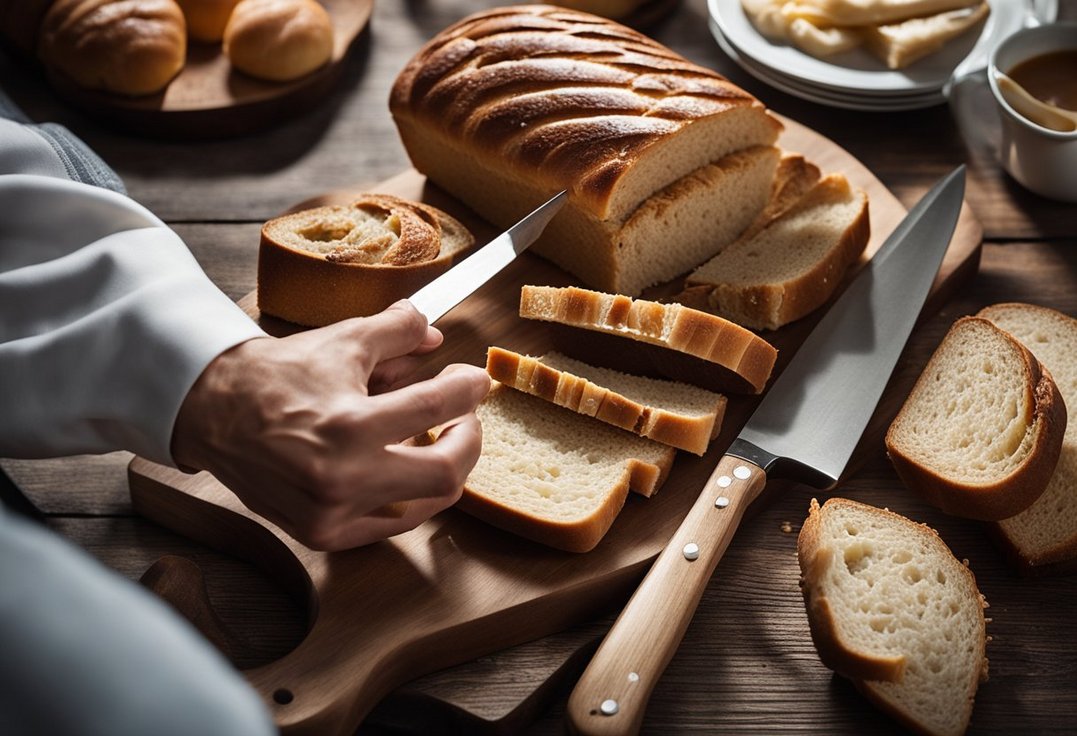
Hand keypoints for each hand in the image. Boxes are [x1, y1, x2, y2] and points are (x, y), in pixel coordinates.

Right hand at [171, 301, 489, 550]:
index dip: (469, 389)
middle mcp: (343, 479)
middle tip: (467, 416)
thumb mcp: (342, 340)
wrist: (213, 412)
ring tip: (438, 437)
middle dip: (470, 439)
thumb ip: (398, 332)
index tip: (476, 379)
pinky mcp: (324, 535)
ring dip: (444, 468)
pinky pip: (392, 524)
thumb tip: (436, 335)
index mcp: (349, 425)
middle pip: (447, 473)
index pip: (438, 408)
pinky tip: (407, 466)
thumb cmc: (276, 376)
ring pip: (427, 504)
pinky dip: (410, 495)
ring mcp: (333, 515)